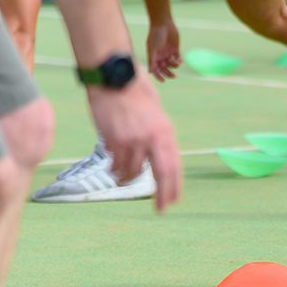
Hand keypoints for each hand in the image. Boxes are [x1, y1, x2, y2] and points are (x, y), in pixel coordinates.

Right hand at [87, 73, 182, 211]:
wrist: (114, 77)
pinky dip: (114, 166)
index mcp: (166, 131)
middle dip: (162, 195)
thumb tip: (160, 157)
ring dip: (127, 177)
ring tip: (122, 176)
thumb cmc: (135, 92)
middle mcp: (153, 138)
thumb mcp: (156, 114)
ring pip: (132, 171)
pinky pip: (115, 162)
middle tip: (160, 210)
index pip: (174, 166)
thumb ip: (158, 135)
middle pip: (160, 174)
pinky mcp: (115, 140)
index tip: (173, 201)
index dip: (174, 186)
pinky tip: (113, 164)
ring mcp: (133, 140)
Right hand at [145, 20, 180, 81]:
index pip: (155, 70)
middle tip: (174, 76)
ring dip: (174, 65)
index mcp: (154, 57)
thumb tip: (149, 72)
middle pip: (164, 69)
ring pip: (172, 64)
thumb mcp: (152, 49)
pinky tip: (180, 59)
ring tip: (176, 62)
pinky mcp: (175, 49)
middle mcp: (161, 56)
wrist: (164, 24)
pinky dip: (179, 60)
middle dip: (169, 73)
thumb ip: (152, 60)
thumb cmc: (156, 36)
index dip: (158, 76)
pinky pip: (178, 58)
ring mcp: (168, 53)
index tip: (163, 80)